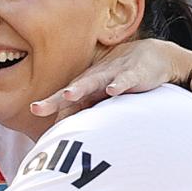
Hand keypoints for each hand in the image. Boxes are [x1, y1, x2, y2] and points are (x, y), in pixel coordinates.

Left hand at [32, 39, 191, 117]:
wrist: (154, 55)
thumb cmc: (122, 79)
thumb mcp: (104, 96)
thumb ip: (88, 112)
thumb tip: (69, 135)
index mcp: (86, 87)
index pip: (65, 103)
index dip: (51, 111)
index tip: (37, 126)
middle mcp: (95, 79)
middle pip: (71, 91)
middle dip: (53, 100)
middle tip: (36, 108)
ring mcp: (113, 75)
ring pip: (94, 82)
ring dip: (81, 88)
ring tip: (68, 94)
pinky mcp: (134, 74)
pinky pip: (125, 79)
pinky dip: (119, 84)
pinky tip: (112, 90)